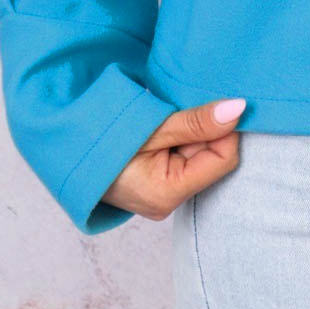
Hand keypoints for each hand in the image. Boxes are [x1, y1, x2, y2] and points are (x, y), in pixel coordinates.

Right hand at [98, 97, 247, 220]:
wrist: (70, 152)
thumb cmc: (105, 140)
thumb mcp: (153, 126)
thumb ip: (197, 121)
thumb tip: (239, 109)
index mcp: (168, 193)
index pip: (224, 158)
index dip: (224, 129)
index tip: (210, 105)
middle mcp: (170, 203)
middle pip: (214, 158)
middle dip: (205, 131)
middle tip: (178, 114)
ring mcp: (164, 198)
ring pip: (200, 157)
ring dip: (192, 134)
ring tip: (165, 123)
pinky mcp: (160, 189)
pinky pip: (186, 161)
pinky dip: (182, 141)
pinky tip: (163, 132)